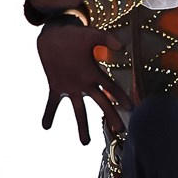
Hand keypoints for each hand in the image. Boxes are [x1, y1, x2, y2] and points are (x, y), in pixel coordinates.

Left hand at [37, 18, 132, 144]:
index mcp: (94, 73)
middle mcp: (85, 83)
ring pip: (78, 110)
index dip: (121, 96)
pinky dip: (49, 113)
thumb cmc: (74, 34)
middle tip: (120, 130)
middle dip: (111, 116)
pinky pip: (52, 103)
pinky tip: (45, 126)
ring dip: (81, 126)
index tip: (131, 107)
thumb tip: (122, 46)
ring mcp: (71, 87)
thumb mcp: (91, 34)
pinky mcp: (56, 86)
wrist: (54, 34)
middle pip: (101, 103)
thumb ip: (106, 38)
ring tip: (84, 143)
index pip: (110, 87)